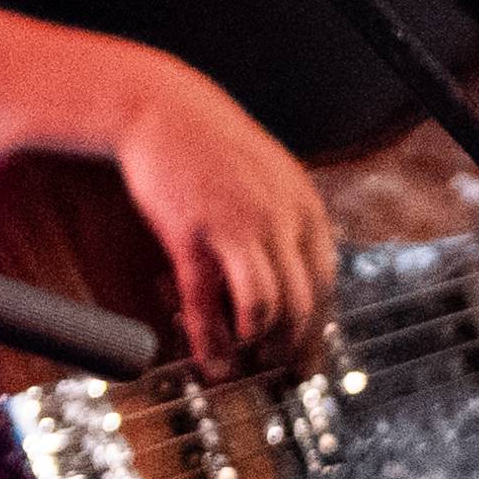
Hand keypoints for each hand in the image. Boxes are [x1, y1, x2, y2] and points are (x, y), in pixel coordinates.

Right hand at [105, 61, 331, 364]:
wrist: (154, 105)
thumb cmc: (202, 140)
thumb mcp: (262, 173)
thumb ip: (282, 217)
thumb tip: (288, 267)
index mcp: (303, 203)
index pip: (325, 280)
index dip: (317, 325)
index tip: (307, 353)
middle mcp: (281, 217)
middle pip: (305, 302)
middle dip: (295, 346)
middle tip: (283, 373)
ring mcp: (239, 226)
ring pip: (270, 308)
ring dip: (260, 346)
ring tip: (246, 364)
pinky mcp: (194, 234)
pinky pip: (211, 303)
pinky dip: (212, 341)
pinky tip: (208, 360)